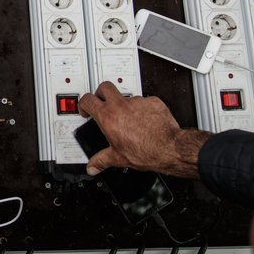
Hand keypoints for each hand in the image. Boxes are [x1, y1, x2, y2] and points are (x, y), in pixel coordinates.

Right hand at [78, 81, 208, 178]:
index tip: (86, 110)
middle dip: (100, 93)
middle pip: (104, 87)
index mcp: (108, 116)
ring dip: (124, 104)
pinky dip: (143, 109)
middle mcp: (121, 105)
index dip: (83, 104)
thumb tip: (92, 167)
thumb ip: (101, 161)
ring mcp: (138, 102)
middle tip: (102, 101)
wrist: (170, 148)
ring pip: (126, 96)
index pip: (88, 100)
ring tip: (129, 118)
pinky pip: (144, 101)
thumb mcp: (118, 159)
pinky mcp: (153, 102)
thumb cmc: (146, 152)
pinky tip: (146, 120)